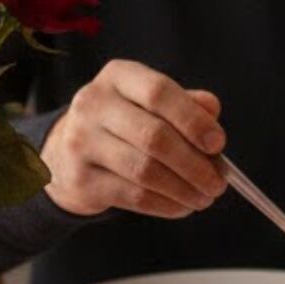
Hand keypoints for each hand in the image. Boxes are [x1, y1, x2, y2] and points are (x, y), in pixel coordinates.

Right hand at [40, 59, 228, 217]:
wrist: (65, 153)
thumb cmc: (124, 124)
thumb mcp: (152, 104)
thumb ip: (187, 105)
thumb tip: (212, 115)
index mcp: (118, 77)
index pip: (159, 92)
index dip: (193, 120)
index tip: (219, 143)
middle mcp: (93, 104)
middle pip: (154, 137)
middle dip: (195, 164)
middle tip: (218, 182)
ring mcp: (81, 142)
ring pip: (145, 171)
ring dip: (184, 189)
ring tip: (205, 197)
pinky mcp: (80, 179)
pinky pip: (133, 196)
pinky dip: (166, 205)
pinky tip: (182, 206)